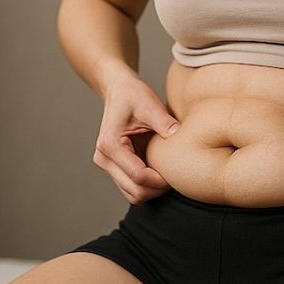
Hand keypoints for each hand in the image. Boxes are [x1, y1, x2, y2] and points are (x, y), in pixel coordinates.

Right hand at [92, 76, 181, 204]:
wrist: (118, 90)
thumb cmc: (132, 94)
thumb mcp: (150, 104)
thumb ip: (164, 122)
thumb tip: (180, 138)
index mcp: (110, 145)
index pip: (138, 176)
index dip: (161, 180)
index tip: (178, 174)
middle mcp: (104, 158)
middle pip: (134, 191)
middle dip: (158, 189)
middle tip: (177, 177)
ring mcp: (107, 165)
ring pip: (133, 194)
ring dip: (152, 190)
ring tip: (169, 174)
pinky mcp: (114, 167)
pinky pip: (132, 187)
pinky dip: (147, 185)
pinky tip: (160, 171)